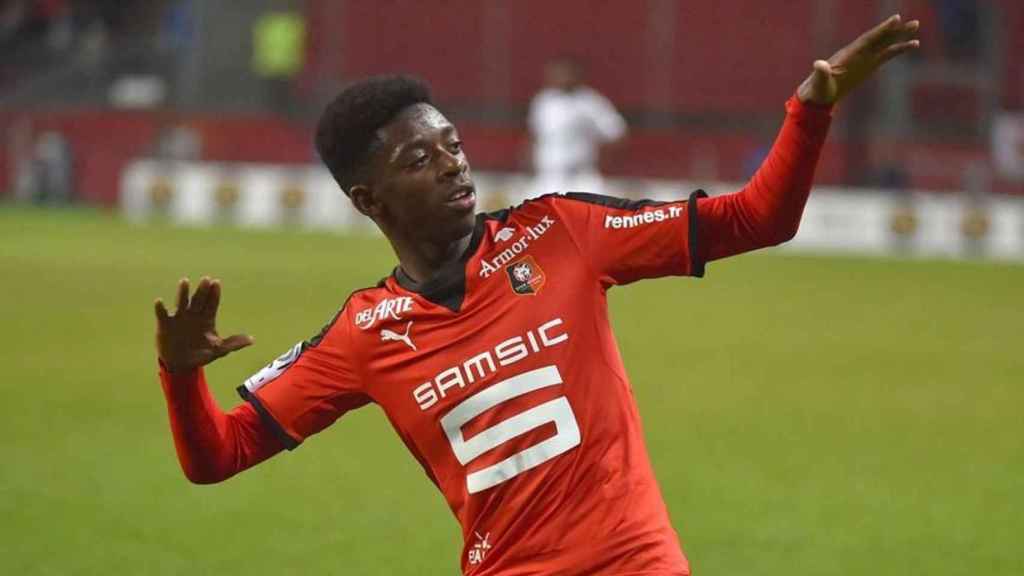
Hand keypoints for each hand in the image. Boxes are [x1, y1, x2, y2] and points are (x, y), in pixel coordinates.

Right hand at [154, 277, 253, 372]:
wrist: (181, 364)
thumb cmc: (201, 354)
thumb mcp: (218, 350)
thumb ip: (233, 344)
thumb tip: (251, 340)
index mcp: (207, 319)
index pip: (212, 304)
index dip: (214, 294)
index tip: (216, 283)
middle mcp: (193, 315)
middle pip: (198, 300)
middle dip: (202, 290)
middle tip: (206, 279)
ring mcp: (179, 318)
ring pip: (181, 302)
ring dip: (182, 292)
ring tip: (184, 282)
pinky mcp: (166, 324)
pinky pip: (162, 314)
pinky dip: (160, 308)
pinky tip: (159, 301)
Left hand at [797, 14, 919, 105]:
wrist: (819, 94)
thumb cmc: (818, 88)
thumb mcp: (819, 81)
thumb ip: (820, 72)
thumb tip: (818, 64)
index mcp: (849, 54)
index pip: (868, 39)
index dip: (882, 30)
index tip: (896, 19)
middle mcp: (858, 52)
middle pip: (880, 38)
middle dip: (896, 30)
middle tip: (915, 23)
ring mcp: (864, 58)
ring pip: (885, 44)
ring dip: (900, 36)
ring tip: (916, 25)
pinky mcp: (869, 66)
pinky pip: (886, 55)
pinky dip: (899, 49)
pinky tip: (913, 44)